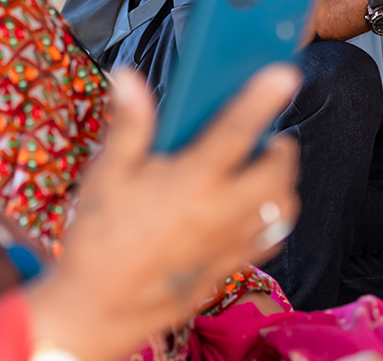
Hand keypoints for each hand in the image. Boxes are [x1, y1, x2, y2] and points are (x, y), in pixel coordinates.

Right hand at [26, 66, 299, 360]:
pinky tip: (253, 207)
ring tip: (263, 168)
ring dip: (282, 183)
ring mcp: (229, 243)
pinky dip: (273, 217)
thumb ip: (128, 124)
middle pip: (277, 173)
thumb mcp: (106, 174)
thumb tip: (129, 78)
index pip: (236, 131)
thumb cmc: (98, 239)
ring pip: (282, 207)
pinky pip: (271, 238)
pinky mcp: (229, 267)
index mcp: (189, 182)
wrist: (98, 307)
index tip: (284, 74)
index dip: (262, 99)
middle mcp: (219, 213)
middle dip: (280, 148)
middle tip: (266, 137)